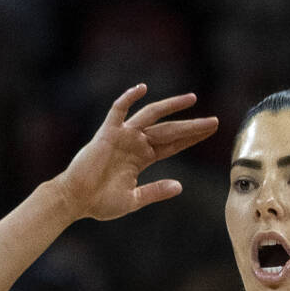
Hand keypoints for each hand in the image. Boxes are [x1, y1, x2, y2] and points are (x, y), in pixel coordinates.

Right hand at [57, 84, 217, 220]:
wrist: (75, 199)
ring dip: (171, 106)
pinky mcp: (107, 133)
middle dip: (191, 126)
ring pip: (151, 116)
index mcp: (142, 158)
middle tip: (214, 121)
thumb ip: (156, 191)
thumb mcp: (134, 199)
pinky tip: (142, 88)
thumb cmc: (100, 202)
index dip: (191, 138)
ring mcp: (122, 136)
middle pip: (169, 130)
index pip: (173, 145)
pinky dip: (129, 98)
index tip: (211, 131)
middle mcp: (135, 143)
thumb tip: (180, 187)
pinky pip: (118, 110)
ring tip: (192, 99)